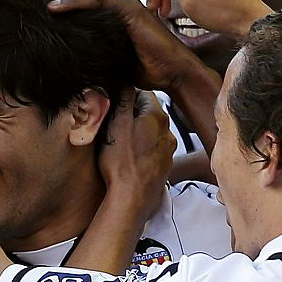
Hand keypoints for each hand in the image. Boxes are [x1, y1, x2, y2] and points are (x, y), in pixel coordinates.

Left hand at [18, 0, 219, 96]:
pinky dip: (74, 3)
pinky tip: (52, 7)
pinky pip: (97, 2)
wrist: (172, 74)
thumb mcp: (102, 53)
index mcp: (105, 0)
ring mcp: (122, 0)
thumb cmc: (141, 66)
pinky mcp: (129, 13)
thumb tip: (54, 53)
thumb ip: (83, 45)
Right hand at [98, 90, 173, 227]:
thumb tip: (125, 82)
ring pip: (151, 134)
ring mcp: (168, 152)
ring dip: (137, 134)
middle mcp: (168, 133)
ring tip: (119, 144)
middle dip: (132, 116)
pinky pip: (152, 152)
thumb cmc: (121, 163)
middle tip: (113, 124)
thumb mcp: (116, 123)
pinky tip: (128, 160)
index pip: (144, 94)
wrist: (131, 199)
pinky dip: (142, 151)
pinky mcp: (163, 168)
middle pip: (148, 114)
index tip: (114, 104)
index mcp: (157, 117)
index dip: (126, 96)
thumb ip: (122, 99)